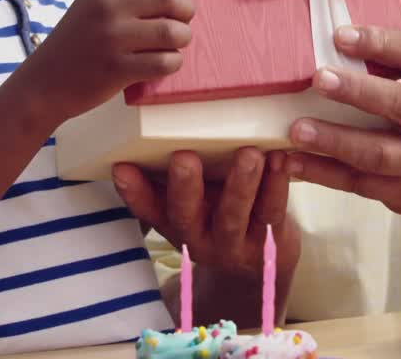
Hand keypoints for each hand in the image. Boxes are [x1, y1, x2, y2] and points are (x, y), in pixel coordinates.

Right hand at [18, 0, 201, 123]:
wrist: (45, 82)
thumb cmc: (74, 42)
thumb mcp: (88, 2)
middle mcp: (109, 7)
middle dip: (187, 11)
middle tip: (182, 21)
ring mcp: (113, 39)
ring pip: (174, 32)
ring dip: (183, 40)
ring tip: (173, 45)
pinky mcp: (119, 69)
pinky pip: (166, 62)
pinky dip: (172, 63)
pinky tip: (163, 62)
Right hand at [112, 148, 296, 278]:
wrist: (257, 266)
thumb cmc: (217, 216)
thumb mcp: (189, 205)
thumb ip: (172, 178)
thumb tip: (150, 133)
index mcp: (173, 223)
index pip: (145, 208)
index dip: (132, 191)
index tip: (121, 167)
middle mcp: (197, 238)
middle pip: (185, 215)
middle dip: (184, 187)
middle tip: (184, 158)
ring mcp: (233, 244)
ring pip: (233, 215)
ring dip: (241, 184)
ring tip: (249, 155)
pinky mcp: (268, 243)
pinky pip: (271, 213)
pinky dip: (277, 185)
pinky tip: (279, 159)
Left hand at [285, 0, 400, 215]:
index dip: (381, 44)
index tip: (339, 34)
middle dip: (359, 92)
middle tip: (316, 78)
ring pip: (377, 153)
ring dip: (334, 140)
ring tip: (293, 128)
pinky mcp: (397, 193)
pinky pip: (356, 184)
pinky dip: (320, 174)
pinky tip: (287, 162)